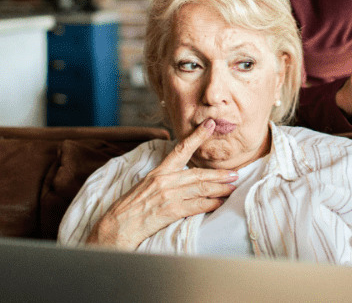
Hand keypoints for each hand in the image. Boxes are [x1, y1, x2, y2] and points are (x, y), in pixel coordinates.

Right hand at [87, 119, 237, 248]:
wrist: (117, 226)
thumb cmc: (130, 208)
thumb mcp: (145, 187)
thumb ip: (163, 180)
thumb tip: (182, 178)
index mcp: (158, 172)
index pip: (181, 149)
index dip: (197, 136)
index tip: (210, 125)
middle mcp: (164, 180)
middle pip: (198, 174)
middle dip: (219, 174)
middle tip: (234, 172)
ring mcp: (168, 195)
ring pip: (201, 188)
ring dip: (219, 188)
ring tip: (232, 187)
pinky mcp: (170, 210)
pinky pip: (196, 205)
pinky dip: (210, 204)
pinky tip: (219, 203)